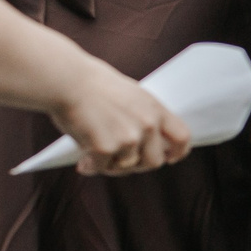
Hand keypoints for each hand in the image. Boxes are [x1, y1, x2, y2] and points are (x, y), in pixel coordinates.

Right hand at [55, 61, 193, 176]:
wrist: (68, 82)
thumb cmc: (94, 86)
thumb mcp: (132, 96)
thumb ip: (144, 117)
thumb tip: (147, 142)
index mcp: (155, 109)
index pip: (182, 137)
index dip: (178, 152)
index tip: (171, 158)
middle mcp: (147, 125)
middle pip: (154, 161)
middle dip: (136, 165)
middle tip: (117, 161)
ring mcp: (128, 138)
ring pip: (126, 167)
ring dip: (111, 166)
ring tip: (93, 157)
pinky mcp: (106, 148)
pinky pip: (102, 168)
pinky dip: (92, 167)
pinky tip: (82, 161)